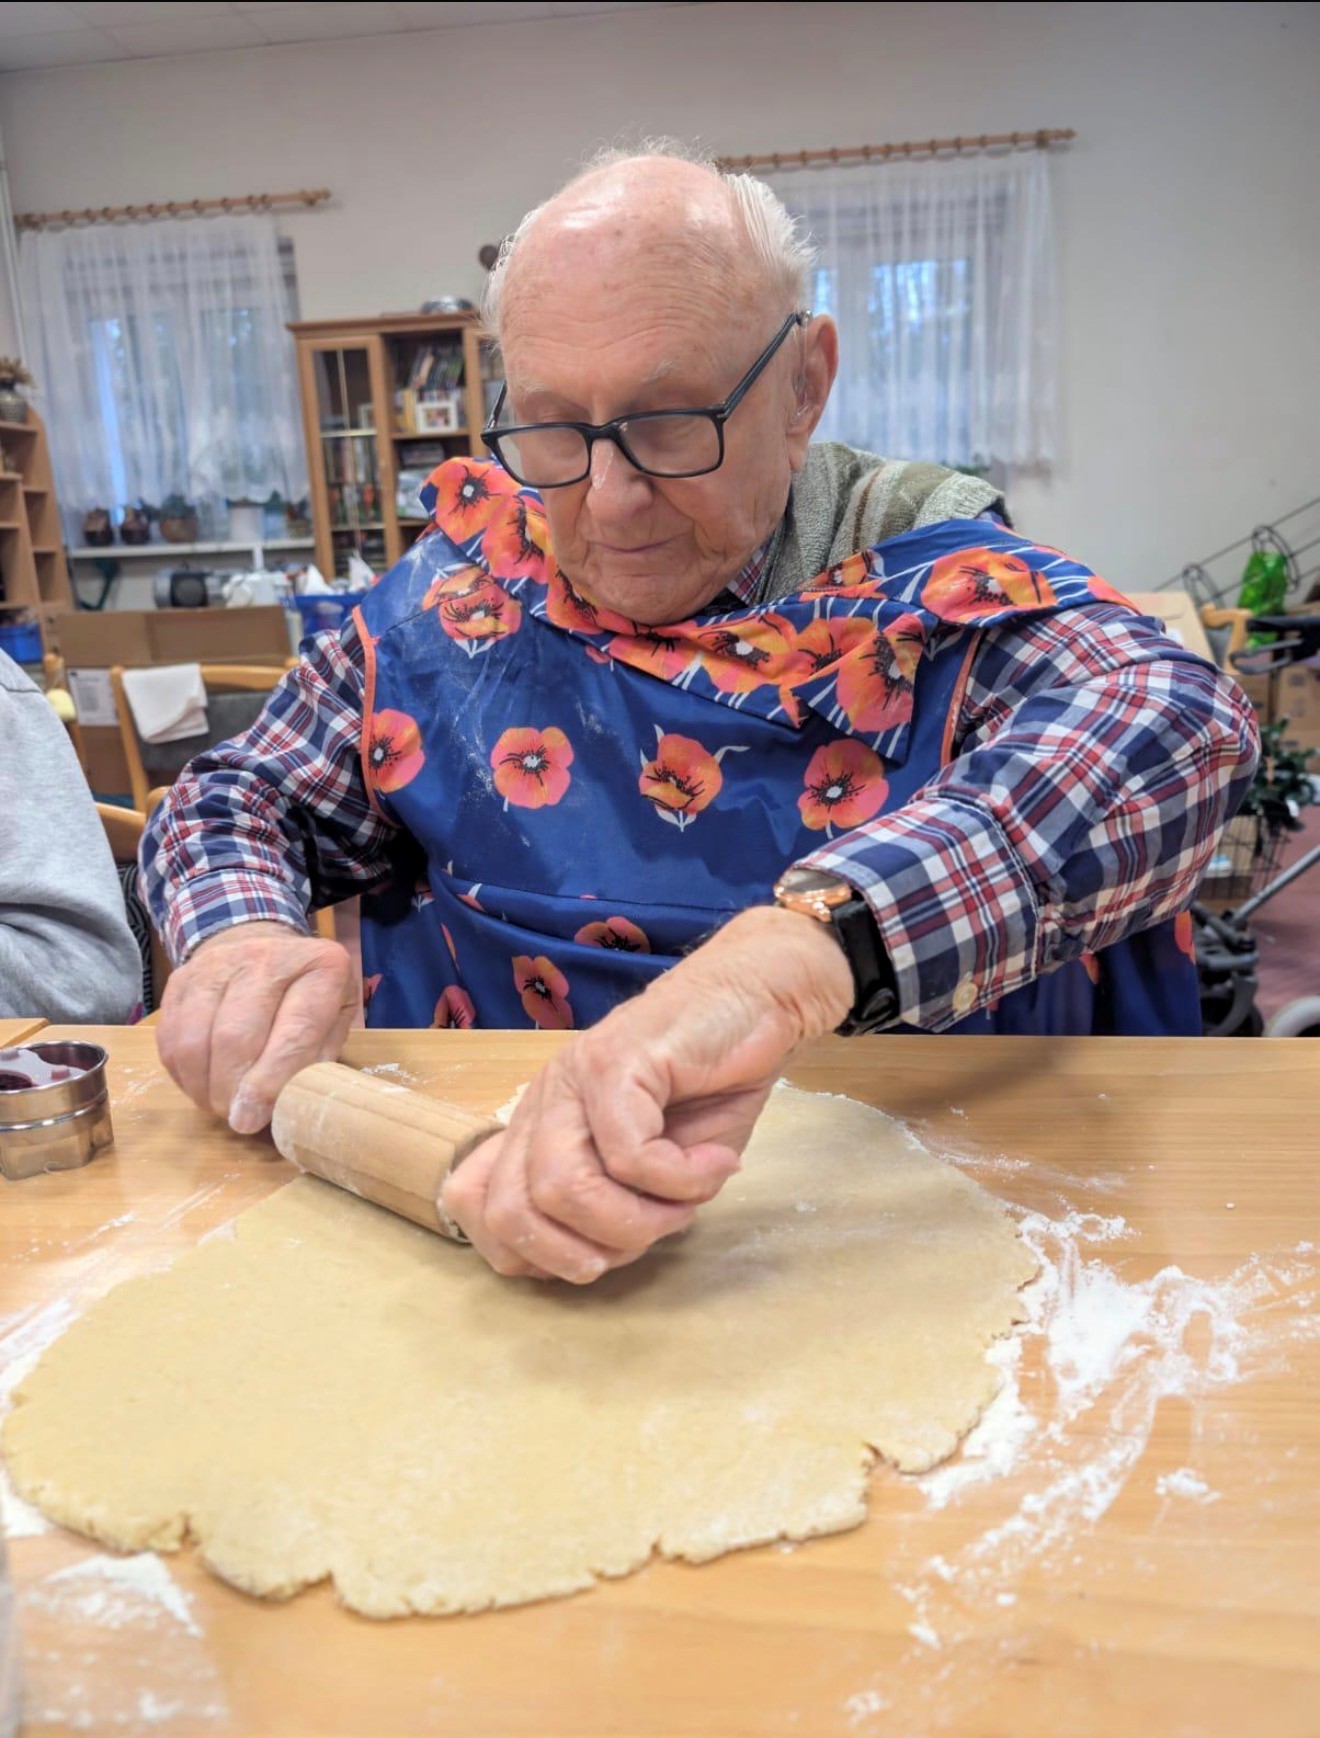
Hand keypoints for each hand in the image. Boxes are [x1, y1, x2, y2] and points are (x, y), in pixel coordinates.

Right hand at [156, 921, 358, 1133]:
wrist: (265, 947)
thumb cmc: (308, 993)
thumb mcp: (337, 1018)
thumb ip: (319, 1057)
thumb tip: (288, 1103)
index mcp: (320, 967)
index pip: (294, 1031)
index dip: (271, 1082)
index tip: (255, 1118)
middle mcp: (267, 957)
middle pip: (234, 1036)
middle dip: (231, 1090)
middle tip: (238, 1119)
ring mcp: (218, 964)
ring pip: (194, 1039)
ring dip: (202, 1086)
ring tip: (220, 1104)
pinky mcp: (181, 979)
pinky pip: (170, 1037)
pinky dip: (183, 1073)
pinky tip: (201, 1084)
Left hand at [441, 905, 853, 1282]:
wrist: (760, 997)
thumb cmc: (713, 1082)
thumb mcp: (658, 1165)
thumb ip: (613, 1204)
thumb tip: (590, 1258)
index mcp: (540, 1127)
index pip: (476, 1206)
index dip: (532, 1256)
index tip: (602, 1254)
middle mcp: (543, 1102)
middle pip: (511, 1214)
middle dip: (585, 1254)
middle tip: (650, 1236)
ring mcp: (572, 1078)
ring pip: (563, 1189)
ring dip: (638, 1221)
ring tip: (688, 1201)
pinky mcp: (615, 1061)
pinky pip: (629, 1156)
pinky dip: (682, 1180)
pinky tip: (717, 1163)